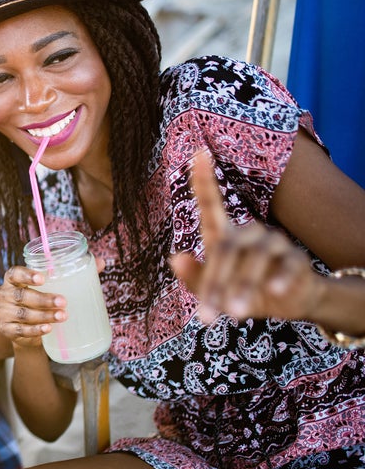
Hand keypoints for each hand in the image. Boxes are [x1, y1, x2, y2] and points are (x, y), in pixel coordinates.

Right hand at [0, 265, 65, 350]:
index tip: (42, 279)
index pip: (14, 274)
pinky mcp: (5, 329)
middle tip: (63, 301)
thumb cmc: (36, 303)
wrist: (26, 329)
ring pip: (23, 314)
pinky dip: (36, 330)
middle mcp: (3, 295)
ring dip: (44, 315)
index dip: (27, 275)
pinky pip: (21, 330)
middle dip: (43, 299)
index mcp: (11, 280)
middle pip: (21, 295)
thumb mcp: (43, 289)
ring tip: (61, 316)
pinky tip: (48, 328)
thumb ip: (60, 280)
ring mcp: (2, 313)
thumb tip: (94, 269)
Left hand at [169, 148, 324, 321]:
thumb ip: (192, 276)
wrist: (285, 303)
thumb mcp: (213, 289)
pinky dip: (280, 278)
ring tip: (234, 314)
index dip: (204, 179)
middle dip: (215, 283)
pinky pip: (287, 265)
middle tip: (206, 316)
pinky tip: (275, 291)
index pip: (211, 204)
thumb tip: (174, 257)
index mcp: (223, 236)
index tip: (197, 152)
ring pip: (254, 258)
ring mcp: (274, 243)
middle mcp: (248, 233)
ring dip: (243, 287)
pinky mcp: (296, 259)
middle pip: (227, 248)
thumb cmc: (240, 291)